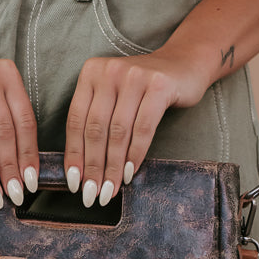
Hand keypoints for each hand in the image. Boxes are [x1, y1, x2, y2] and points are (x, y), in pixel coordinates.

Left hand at [63, 52, 208, 205]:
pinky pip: (143, 128)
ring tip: (110, 190)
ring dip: (113, 167)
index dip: (74, 155)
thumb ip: (96, 120)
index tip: (75, 182)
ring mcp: (134, 76)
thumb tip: (81, 170)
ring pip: (118, 132)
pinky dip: (135, 154)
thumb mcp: (113, 97)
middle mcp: (110, 71)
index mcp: (91, 73)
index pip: (76, 120)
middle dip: (93, 167)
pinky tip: (130, 173)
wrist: (183, 64)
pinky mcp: (159, 86)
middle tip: (92, 194)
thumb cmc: (143, 89)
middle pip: (96, 129)